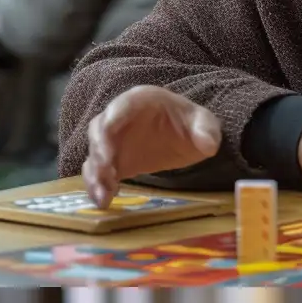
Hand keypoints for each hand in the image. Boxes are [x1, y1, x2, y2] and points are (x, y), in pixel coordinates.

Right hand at [80, 85, 221, 208]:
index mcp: (138, 101)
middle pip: (98, 132)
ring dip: (94, 175)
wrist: (187, 136)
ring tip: (103, 197)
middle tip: (105, 174)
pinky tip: (105, 200)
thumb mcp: (204, 123)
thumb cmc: (191, 124)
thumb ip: (206, 130)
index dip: (109, 129)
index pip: (116, 110)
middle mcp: (118, 118)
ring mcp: (112, 141)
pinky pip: (98, 172)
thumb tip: (208, 145)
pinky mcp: (111, 161)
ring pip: (94, 154)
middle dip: (99, 153)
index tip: (108, 153)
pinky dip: (98, 185)